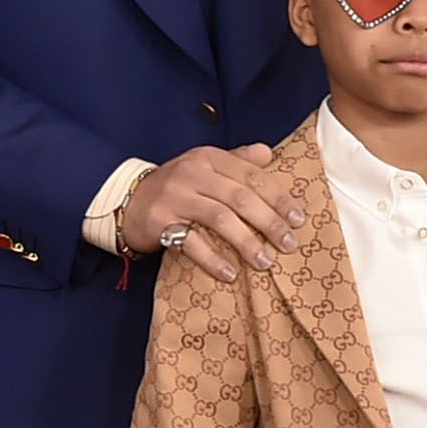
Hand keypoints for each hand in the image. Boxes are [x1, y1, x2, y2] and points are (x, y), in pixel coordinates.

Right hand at [131, 144, 304, 281]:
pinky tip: (229, 273)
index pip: (252, 176)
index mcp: (210, 157)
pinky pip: (191, 242)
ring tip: (264, 262)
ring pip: (220, 218)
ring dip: (246, 242)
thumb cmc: (176, 186)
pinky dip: (212, 259)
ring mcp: (176, 196)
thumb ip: (237, 160)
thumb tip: (269, 153)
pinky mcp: (160, 222)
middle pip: (240, 197)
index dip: (278, 198)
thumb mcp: (205, 166)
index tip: (298, 219)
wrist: (128, 200)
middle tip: (288, 244)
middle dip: (269, 222)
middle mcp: (193, 173)